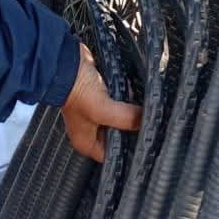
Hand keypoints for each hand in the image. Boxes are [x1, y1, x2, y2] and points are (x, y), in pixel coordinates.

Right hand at [60, 44, 141, 162]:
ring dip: (132, 113)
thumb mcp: (102, 109)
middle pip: (119, 136)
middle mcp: (91, 130)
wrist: (67, 62)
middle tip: (151, 125)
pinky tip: (140, 97)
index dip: (128, 151)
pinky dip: (128, 100)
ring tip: (149, 111)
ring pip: (120, 118)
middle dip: (133, 129)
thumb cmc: (76, 90)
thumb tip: (146, 120)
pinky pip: (119, 103)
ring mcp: (96, 112)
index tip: (147, 143)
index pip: (112, 156)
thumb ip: (125, 118)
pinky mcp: (101, 96)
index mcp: (86, 142)